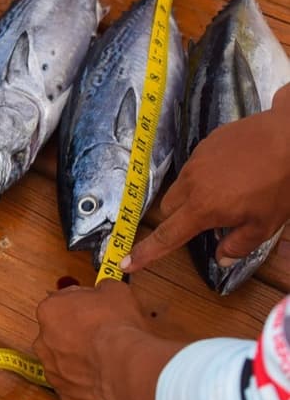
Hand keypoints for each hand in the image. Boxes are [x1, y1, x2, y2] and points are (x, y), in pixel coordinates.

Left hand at [34, 281, 182, 399]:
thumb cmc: (117, 327)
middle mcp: (43, 342)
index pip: (61, 304)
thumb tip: (104, 290)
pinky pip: (75, 387)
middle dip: (76, 335)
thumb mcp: (114, 290)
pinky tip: (105, 379)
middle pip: (59, 335)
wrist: (127, 366)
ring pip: (65, 363)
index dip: (80, 307)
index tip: (94, 310)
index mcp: (49, 312)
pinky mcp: (66, 395)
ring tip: (106, 360)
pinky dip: (87, 385)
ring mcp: (53, 371)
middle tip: (100, 336)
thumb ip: (102, 289)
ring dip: (80, 361)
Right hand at [125, 83, 289, 272]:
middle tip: (208, 221)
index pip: (167, 236)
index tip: (126, 262)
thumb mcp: (266, 225)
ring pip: (180, 187)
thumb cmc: (280, 185)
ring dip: (192, 197)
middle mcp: (190, 184)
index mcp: (202, 209)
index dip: (146, 252)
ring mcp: (195, 161)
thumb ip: (238, 245)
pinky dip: (205, 176)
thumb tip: (221, 259)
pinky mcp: (204, 144)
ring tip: (228, 192)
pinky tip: (233, 171)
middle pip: (168, 209)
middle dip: (179, 220)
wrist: (289, 137)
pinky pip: (195, 167)